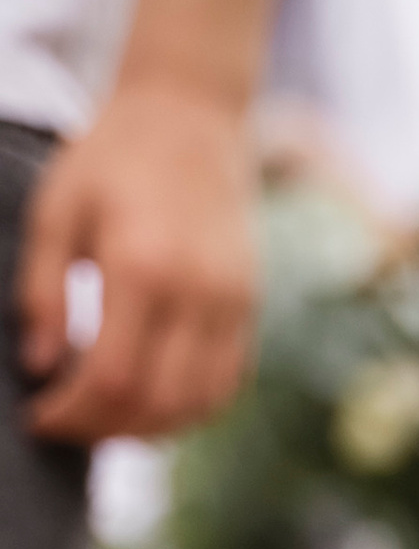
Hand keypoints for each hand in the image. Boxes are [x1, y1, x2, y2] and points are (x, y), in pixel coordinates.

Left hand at [19, 81, 259, 443]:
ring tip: (106, 421)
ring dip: (148, 430)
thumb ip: (42, 291)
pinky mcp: (250, 309)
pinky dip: (188, 412)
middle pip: (156, 404)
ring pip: (197, 407)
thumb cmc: (112, 158)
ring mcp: (232, 305)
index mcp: (141, 266)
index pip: (112, 378)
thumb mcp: (56, 211)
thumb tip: (40, 366)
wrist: (191, 118)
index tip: (38, 417)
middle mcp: (196, 294)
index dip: (72, 414)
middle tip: (67, 425)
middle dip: (104, 429)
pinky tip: (151, 405)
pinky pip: (226, 387)